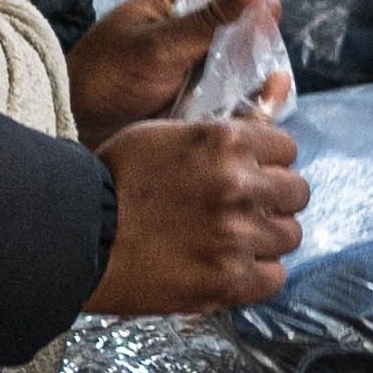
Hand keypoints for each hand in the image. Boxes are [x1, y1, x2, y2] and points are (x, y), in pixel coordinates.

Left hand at [71, 0, 272, 138]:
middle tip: (247, 89)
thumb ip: (211, 18)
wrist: (77, 125)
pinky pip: (241, 92)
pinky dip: (246, 106)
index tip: (247, 54)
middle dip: (259, 61)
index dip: (257, 24)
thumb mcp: (159, 45)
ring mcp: (206, 55)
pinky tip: (242, 119)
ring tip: (248, 107)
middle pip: (256, 32)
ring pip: (254, 65)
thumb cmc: (106, 76)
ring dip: (256, 88)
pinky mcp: (206, 88)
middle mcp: (200, 18)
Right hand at [88, 113, 306, 316]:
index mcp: (226, 141)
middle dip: (274, 200)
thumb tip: (277, 92)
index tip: (251, 174)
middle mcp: (240, 185)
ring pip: (290, 235)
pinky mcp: (227, 279)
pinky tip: (230, 268)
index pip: (287, 148)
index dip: (268, 163)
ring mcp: (237, 235)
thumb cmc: (114, 179)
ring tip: (234, 240)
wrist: (75, 236)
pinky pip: (274, 278)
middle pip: (296, 192)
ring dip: (267, 238)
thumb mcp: (167, 134)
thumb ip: (223, 129)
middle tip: (243, 209)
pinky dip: (257, 275)